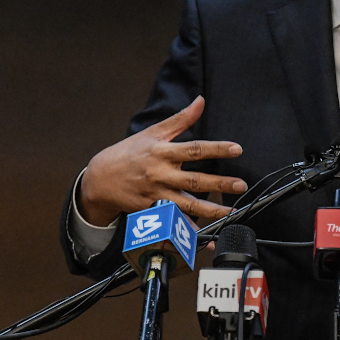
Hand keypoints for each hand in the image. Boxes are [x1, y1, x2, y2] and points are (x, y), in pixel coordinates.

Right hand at [79, 96, 246, 225]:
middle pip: (194, 180)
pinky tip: (204, 238)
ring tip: (230, 212)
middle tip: (240, 185)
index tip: (237, 149)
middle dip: (219, 183)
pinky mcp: (152, 212)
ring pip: (186, 205)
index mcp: (162, 153)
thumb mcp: (153, 133)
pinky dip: (188, 233)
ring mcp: (156, 195)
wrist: (100, 179)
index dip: (216, 149)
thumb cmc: (129, 152)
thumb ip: (180, 119)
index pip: (194, 149)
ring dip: (210, 210)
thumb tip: (200, 101)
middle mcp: (161, 175)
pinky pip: (173, 223)